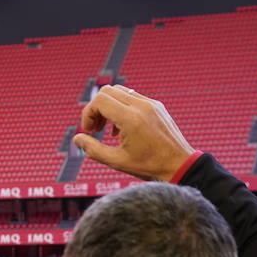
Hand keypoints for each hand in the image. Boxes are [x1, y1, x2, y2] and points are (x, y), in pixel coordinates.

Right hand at [72, 85, 195, 181]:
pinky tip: (122, 128)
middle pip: (107, 91)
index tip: (88, 130)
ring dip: (108, 107)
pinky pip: (132, 97)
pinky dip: (121, 108)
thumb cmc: (149, 166)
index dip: (88, 113)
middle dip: (96, 108)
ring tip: (107, 129)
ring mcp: (150, 103)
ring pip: (119, 92)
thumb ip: (93, 150)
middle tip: (95, 129)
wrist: (179, 164)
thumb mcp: (117, 161)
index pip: (100, 100)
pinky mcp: (156, 105)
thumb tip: (77, 139)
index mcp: (130, 119)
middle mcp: (141, 106)